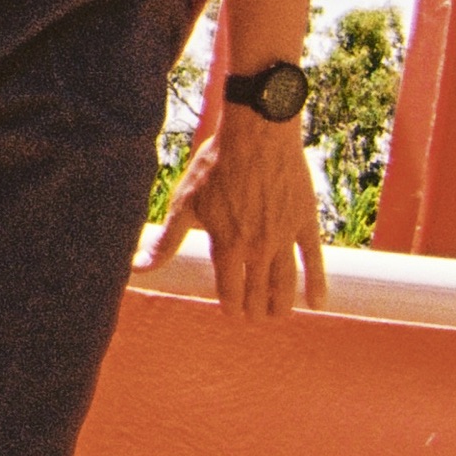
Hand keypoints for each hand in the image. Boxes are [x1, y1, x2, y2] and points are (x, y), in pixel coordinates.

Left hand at [142, 110, 327, 319]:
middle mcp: (257, 247)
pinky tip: (317, 304)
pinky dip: (318, 284)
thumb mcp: (185, 203)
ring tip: (278, 316)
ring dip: (282, 303)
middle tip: (255, 319)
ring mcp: (284, 236)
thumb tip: (138, 269)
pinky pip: (314, 260)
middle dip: (256, 309)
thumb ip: (166, 241)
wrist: (256, 135)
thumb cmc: (215, 166)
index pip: (230, 290)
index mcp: (227, 244)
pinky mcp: (305, 222)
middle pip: (258, 291)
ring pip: (285, 282)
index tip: (231, 313)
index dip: (230, 305)